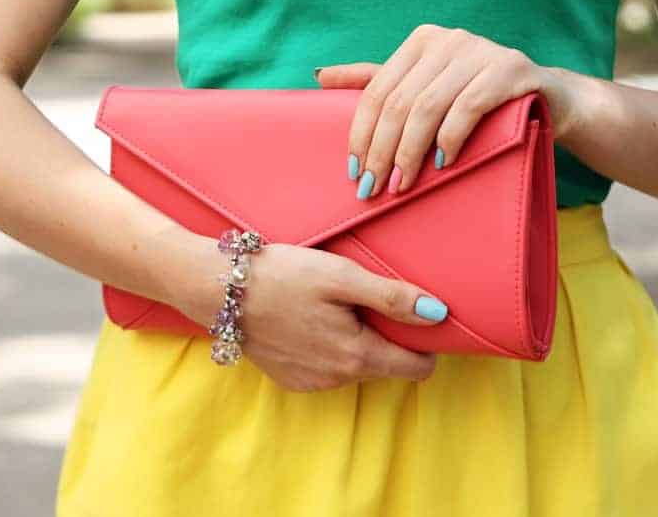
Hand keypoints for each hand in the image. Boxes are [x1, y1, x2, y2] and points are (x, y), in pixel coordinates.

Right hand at [173, 235, 448, 391]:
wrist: (219, 289)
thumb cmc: (281, 275)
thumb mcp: (341, 276)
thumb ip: (392, 297)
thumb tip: (439, 314)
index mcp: (356, 355)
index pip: (417, 368)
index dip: (423, 342)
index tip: (409, 314)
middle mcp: (337, 378)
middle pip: (385, 365)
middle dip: (383, 336)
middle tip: (359, 298)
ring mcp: (311, 383)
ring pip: (355, 366)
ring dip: (353, 341)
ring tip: (328, 306)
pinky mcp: (290, 379)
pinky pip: (326, 369)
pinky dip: (326, 348)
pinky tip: (305, 320)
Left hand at [315, 23, 581, 197]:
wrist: (548, 100)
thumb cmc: (477, 100)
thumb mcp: (422, 89)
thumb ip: (375, 81)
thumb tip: (320, 76)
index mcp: (420, 41)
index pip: (376, 92)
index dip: (361, 135)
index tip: (355, 174)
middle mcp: (447, 39)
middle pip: (399, 103)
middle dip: (382, 152)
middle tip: (374, 189)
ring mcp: (480, 50)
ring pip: (428, 107)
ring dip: (411, 153)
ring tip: (403, 186)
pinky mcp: (511, 69)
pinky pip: (468, 106)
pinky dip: (451, 139)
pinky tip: (442, 165)